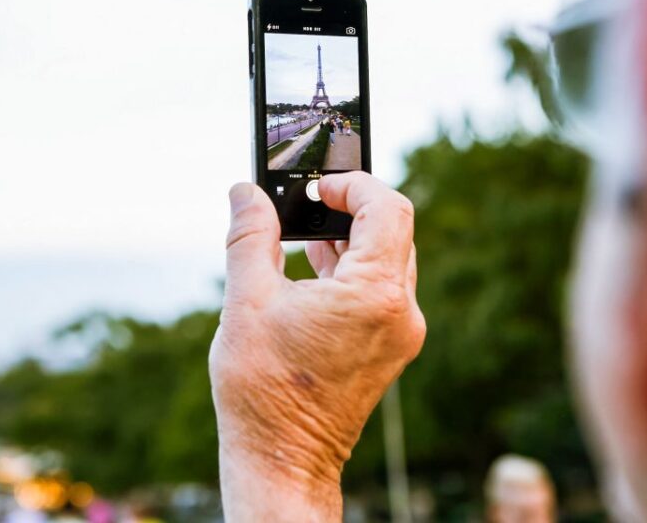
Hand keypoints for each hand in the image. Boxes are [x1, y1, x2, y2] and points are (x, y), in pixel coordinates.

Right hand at [210, 172, 424, 521]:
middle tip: (309, 205)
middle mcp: (401, 313)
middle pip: (394, 231)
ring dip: (353, 240)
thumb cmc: (263, 390)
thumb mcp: (248, 302)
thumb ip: (250, 236)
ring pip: (390, 261)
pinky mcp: (391, 349)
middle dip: (352, 210)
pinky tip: (317, 271)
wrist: (283, 460)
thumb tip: (245, 192)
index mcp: (376, 295)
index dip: (353, 185)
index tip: (317, 188)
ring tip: (307, 237)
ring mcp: (401, 334)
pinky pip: (383, 291)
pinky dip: (356, 271)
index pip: (388, 209)